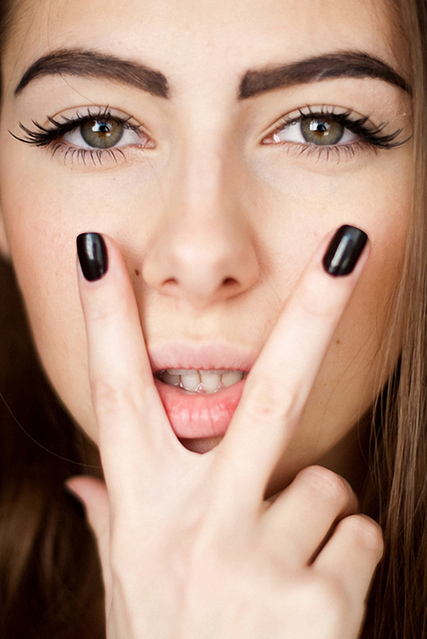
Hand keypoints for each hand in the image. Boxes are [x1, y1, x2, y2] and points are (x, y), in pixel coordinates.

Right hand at [67, 229, 382, 638]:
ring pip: (329, 484)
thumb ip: (108, 525)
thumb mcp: (125, 587)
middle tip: (346, 245)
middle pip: (268, 392)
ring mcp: (259, 562)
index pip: (115, 391)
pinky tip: (310, 601)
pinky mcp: (320, 603)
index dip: (104, 317)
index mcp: (143, 509)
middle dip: (310, 309)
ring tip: (282, 567)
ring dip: (316, 514)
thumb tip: (78, 487)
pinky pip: (358, 534)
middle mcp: (197, 525)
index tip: (99, 251)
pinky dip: (344, 558)